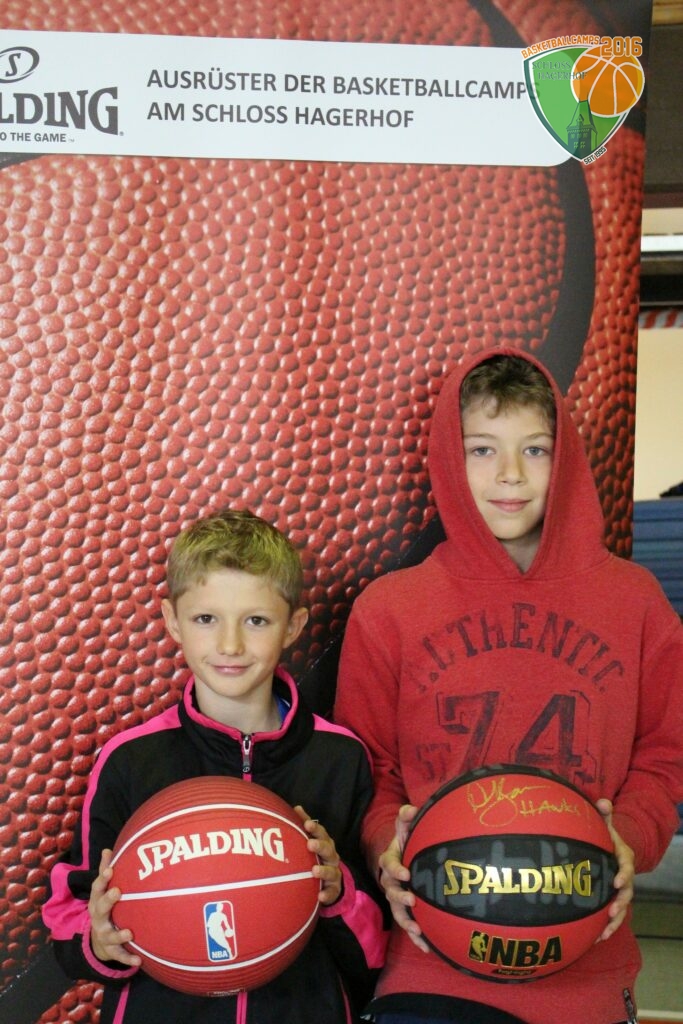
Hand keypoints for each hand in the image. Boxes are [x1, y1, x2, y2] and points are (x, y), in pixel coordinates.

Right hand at [88, 849, 141, 967]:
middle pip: (100, 909)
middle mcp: (98, 918)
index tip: (110, 869)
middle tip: (117, 891)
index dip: (102, 878)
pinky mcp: (111, 950)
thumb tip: (108, 849)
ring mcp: (103, 935)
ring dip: (118, 934)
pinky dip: (128, 958)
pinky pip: (119, 955)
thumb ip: (106, 870)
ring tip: (129, 932)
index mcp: (97, 901)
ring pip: (109, 935)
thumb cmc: (105, 908)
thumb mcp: (102, 891)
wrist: (97, 940)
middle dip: (108, 900)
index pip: (97, 888)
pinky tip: (139, 960)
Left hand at [295, 806, 342, 905]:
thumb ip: (305, 824)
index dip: (315, 829)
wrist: (331, 882)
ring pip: (332, 871)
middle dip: (320, 846)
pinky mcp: (334, 889)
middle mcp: (331, 857)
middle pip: (328, 850)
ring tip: (314, 871)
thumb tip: (296, 807)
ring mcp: (334, 873)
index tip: (307, 824)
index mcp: (325, 844)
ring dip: (324, 870)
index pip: (322, 834)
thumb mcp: (313, 841)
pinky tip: (320, 896)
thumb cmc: (318, 857)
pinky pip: (332, 892)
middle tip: (310, 844)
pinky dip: (327, 894)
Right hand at [378, 804, 429, 952]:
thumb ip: (407, 817)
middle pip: (391, 890)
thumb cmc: (410, 842)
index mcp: (390, 861)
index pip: (389, 864)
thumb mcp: (407, 828)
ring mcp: (397, 898)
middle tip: (413, 899)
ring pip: (397, 912)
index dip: (396, 869)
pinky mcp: (406, 912)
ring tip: (417, 928)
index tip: (407, 873)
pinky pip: (409, 927)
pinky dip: (416, 938)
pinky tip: (427, 947)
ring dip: (406, 921)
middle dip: (400, 896)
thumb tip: (411, 809)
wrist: (411, 859)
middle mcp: (390, 881)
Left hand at [596, 798, 634, 941]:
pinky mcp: (610, 901)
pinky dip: (605, 928)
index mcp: (623, 858)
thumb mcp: (605, 825)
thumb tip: (602, 802)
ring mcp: (618, 891)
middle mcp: (623, 877)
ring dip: (614, 922)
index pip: (626, 867)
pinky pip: (611, 918)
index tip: (616, 881)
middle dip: (620, 903)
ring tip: (603, 933)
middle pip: (626, 893)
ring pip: (621, 909)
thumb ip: (604, 814)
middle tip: (611, 911)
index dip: (623, 874)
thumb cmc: (604, 837)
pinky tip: (594, 939)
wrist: (609, 851)